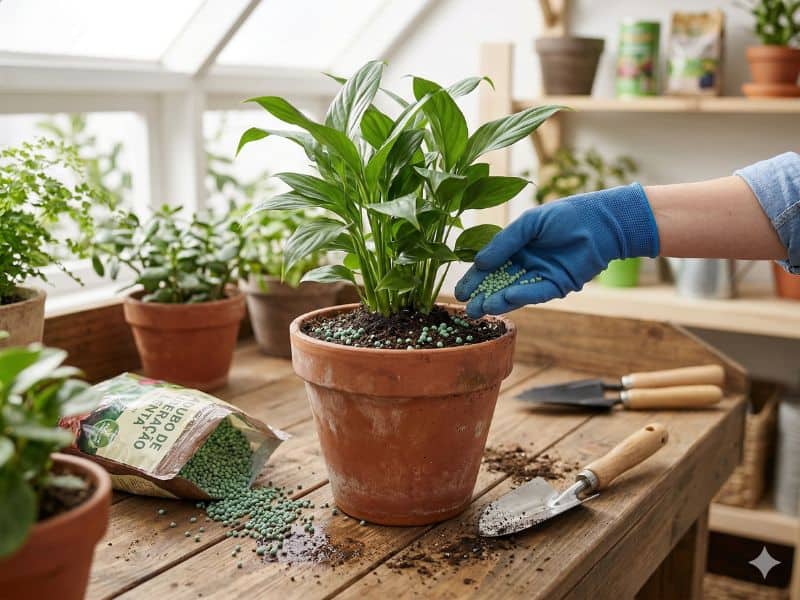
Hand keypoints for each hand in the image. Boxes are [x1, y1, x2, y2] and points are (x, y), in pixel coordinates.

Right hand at [455, 183, 659, 317]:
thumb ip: (503, 243)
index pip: (489, 266)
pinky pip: (536, 293)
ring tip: (480, 310)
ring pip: (514, 293)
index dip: (474, 279)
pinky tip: (505, 299)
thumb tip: (479, 262)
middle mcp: (526, 264)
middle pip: (498, 284)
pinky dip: (521, 296)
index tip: (460, 292)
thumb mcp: (528, 224)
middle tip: (466, 309)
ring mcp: (541, 277)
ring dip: (497, 301)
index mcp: (515, 248)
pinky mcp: (557, 285)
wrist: (600, 222)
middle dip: (482, 297)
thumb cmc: (564, 216)